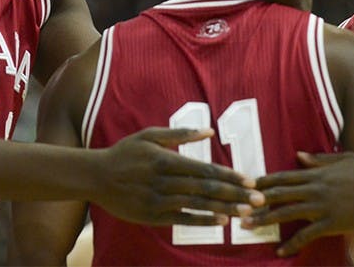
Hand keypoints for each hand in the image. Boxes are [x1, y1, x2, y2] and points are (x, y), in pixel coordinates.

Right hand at [98, 127, 263, 225]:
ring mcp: (159, 201)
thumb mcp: (150, 135)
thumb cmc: (125, 153)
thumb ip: (181, 134)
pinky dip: (202, 221)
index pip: (205, 169)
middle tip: (258, 199)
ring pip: (198, 206)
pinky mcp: (153, 216)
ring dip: (224, 209)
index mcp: (166, 160)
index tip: (250, 180)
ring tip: (246, 212)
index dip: (229, 176)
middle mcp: (165, 182)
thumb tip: (210, 131)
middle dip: (235, 194)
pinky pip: (183, 220)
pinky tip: (221, 222)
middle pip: (206, 189)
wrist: (95, 177)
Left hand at [241, 151, 353, 256]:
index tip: (247, 185)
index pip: (284, 176)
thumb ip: (320, 159)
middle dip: (256, 200)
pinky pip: (306, 235)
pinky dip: (291, 243)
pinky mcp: (332, 222)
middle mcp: (315, 188)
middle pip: (279, 194)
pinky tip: (280, 250)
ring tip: (247, 225)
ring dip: (264, 219)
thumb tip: (299, 156)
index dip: (264, 181)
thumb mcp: (344, 158)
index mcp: (318, 172)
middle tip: (237, 206)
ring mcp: (322, 205)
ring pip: (286, 212)